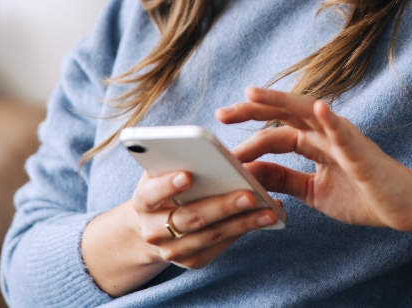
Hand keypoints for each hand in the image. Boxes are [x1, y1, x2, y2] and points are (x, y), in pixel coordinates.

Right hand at [128, 169, 280, 268]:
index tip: (188, 175)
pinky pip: (220, 246)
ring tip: (268, 210)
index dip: (167, 185)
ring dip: (243, 223)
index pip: (151, 194)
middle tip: (249, 195)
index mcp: (143, 201)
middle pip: (190, 218)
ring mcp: (172, 250)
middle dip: (222, 206)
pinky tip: (263, 219)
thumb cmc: (166, 186)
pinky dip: (242, 231)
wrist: (156, 224)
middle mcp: (153, 230)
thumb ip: (177, 160)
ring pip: (211, 235)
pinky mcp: (192, 260)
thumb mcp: (163, 170)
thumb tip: (211, 151)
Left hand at [216, 87, 411, 233]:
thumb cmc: (365, 196)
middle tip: (221, 112)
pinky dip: (332, 119)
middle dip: (253, 110)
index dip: (248, 135)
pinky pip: (346, 133)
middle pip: (284, 114)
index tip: (220, 139)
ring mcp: (345, 139)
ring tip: (254, 94)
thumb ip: (284, 180)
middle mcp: (327, 133)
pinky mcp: (363, 153)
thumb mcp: (314, 191)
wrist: (406, 209)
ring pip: (309, 113)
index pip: (275, 132)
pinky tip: (319, 108)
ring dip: (281, 102)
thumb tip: (250, 173)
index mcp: (314, 143)